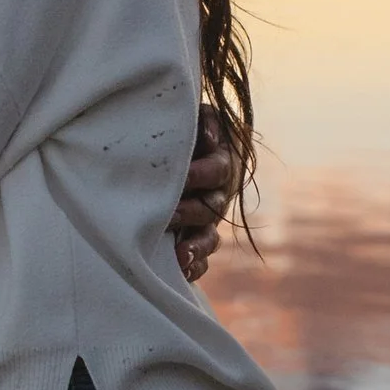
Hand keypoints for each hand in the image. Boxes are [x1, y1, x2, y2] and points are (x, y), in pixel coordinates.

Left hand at [173, 106, 233, 283]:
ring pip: (209, 237)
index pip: (217, 170)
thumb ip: (204, 122)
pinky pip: (201, 257)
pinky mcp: (197, 237)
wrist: (176, 149)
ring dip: (196, 247)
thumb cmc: (183, 129)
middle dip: (190, 212)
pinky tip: (181, 272)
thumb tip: (209, 140)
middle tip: (168, 217)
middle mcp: (218, 194)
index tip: (182, 178)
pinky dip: (193, 266)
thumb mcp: (195, 117)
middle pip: (212, 207)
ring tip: (180, 257)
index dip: (201, 175)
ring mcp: (208, 220)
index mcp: (221, 163)